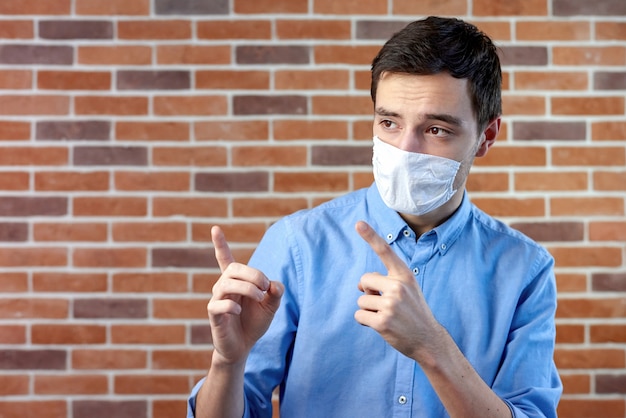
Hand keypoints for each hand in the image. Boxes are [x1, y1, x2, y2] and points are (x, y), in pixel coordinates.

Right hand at [208, 226, 283, 365]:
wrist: (243, 347)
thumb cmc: (254, 323)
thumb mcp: (271, 307)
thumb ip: (276, 293)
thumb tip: (275, 284)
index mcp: (236, 281)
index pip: (225, 258)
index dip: (220, 244)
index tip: (215, 228)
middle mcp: (223, 286)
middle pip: (233, 268)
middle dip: (253, 274)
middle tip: (266, 287)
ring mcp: (217, 299)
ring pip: (226, 283)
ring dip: (247, 288)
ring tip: (260, 298)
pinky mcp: (214, 314)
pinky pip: (218, 304)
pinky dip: (232, 305)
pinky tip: (240, 311)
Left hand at [354, 221, 444, 361]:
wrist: (428, 340)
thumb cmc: (413, 312)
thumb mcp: (406, 290)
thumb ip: (384, 281)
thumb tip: (359, 285)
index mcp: (404, 275)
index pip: (385, 251)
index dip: (371, 236)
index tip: (358, 223)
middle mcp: (398, 287)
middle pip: (364, 280)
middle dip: (369, 292)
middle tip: (386, 304)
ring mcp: (391, 305)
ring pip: (361, 300)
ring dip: (369, 309)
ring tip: (388, 316)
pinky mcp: (383, 322)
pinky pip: (359, 316)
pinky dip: (365, 322)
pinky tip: (381, 326)